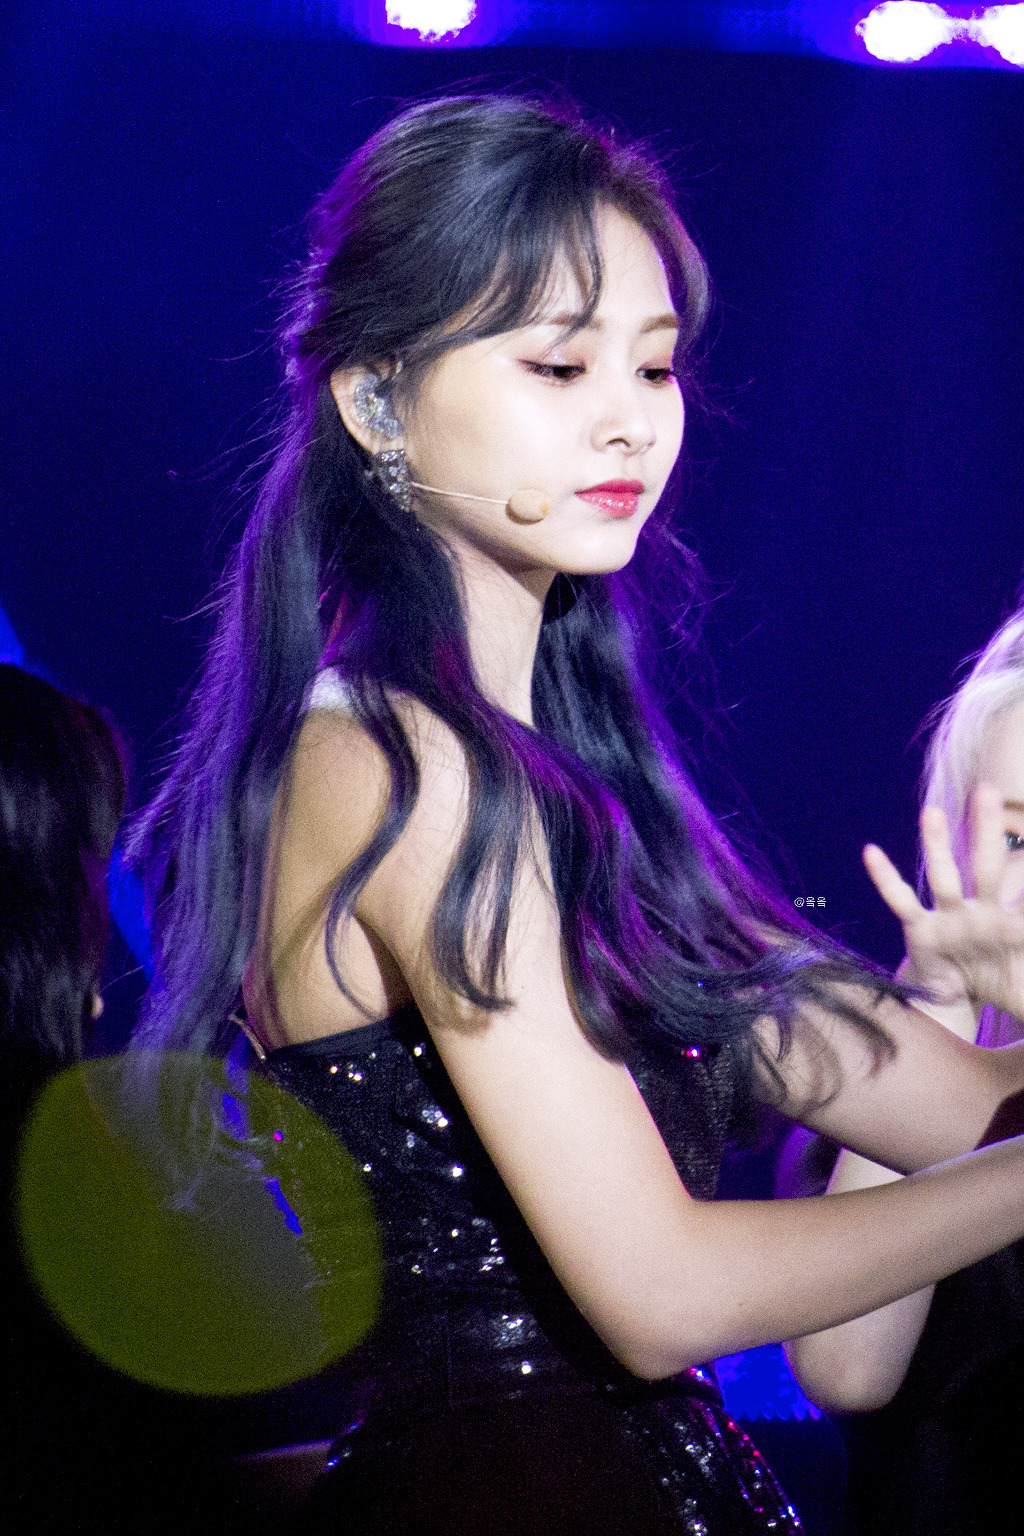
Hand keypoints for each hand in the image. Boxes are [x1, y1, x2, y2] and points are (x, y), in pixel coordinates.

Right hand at [864, 785, 1023, 1019]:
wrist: (959, 992)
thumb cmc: (1004, 977)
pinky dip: (886, 878)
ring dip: (937, 846)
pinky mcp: (922, 930)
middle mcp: (982, 909)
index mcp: (1014, 921)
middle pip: (988, 866)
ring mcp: (950, 917)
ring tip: (932, 811)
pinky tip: (871, 852)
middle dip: (990, 830)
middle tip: (991, 790)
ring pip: (943, 876)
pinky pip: (901, 901)